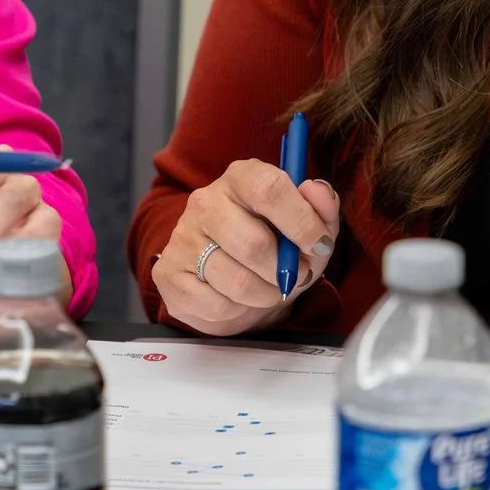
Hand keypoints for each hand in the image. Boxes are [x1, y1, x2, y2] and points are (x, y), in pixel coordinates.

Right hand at [150, 159, 338, 336]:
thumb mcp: (308, 227)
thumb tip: (318, 191)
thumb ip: (321, 207)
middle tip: (294, 276)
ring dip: (265, 295)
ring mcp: (182, 237)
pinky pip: (216, 305)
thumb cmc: (275, 247)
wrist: (233, 281)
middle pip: (254, 244)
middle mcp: (205, 201)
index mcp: (241, 177)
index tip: (318, 245)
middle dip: (285, 271)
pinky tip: (237, 299)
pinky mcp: (168, 273)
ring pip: (237, 282)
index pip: (269, 188)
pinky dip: (238, 311)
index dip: (301, 221)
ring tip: (268, 289)